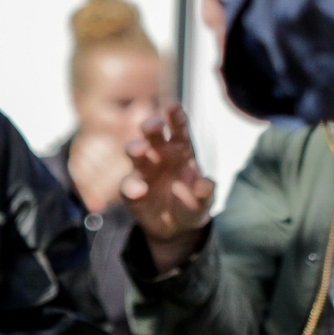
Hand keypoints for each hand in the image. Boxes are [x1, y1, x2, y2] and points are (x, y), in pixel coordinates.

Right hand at [121, 104, 215, 261]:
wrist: (175, 228)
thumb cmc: (191, 205)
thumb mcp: (203, 202)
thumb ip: (206, 193)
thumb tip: (206, 184)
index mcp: (180, 150)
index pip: (178, 129)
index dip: (175, 117)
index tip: (174, 106)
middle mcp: (158, 155)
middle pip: (152, 135)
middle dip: (151, 127)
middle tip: (153, 124)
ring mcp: (143, 171)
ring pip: (135, 153)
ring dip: (135, 149)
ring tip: (139, 150)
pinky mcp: (131, 191)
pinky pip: (128, 185)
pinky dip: (132, 187)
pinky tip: (139, 191)